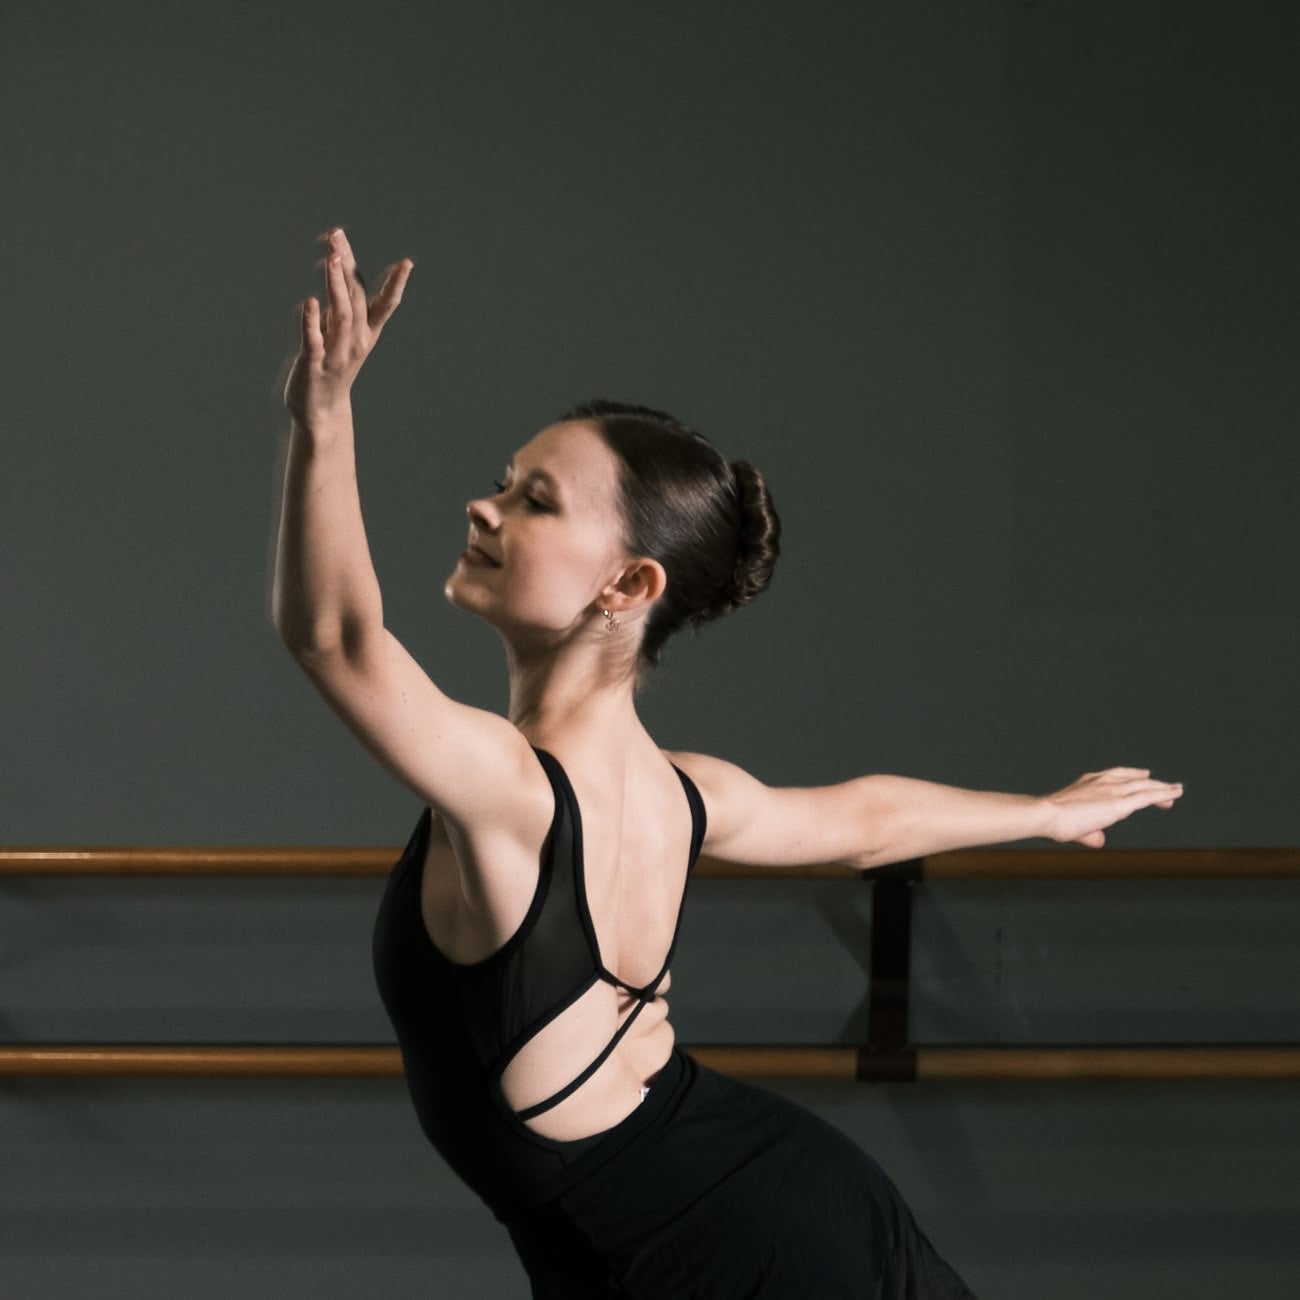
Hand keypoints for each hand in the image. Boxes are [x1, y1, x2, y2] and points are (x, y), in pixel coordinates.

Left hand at [283, 228, 412, 425]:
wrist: (320, 411)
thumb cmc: (330, 367)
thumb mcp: (342, 333)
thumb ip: (341, 301)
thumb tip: (336, 262)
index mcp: (366, 334)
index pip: (384, 304)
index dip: (397, 284)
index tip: (408, 263)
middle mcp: (356, 341)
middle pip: (355, 298)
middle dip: (347, 266)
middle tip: (338, 236)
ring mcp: (336, 352)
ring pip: (341, 314)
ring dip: (336, 285)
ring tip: (332, 258)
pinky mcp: (313, 364)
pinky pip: (314, 340)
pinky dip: (312, 321)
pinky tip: (309, 302)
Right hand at [1045, 768, 1183, 848]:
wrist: (1047, 815)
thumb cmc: (1052, 820)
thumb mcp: (1073, 827)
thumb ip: (1090, 833)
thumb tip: (1099, 840)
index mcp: (1089, 782)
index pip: (1116, 775)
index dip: (1131, 775)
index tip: (1142, 776)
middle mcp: (1103, 782)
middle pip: (1135, 780)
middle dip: (1151, 784)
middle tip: (1166, 787)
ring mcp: (1113, 791)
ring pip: (1145, 787)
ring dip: (1162, 788)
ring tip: (1177, 790)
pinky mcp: (1120, 803)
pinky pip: (1148, 796)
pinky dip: (1163, 794)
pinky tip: (1175, 794)